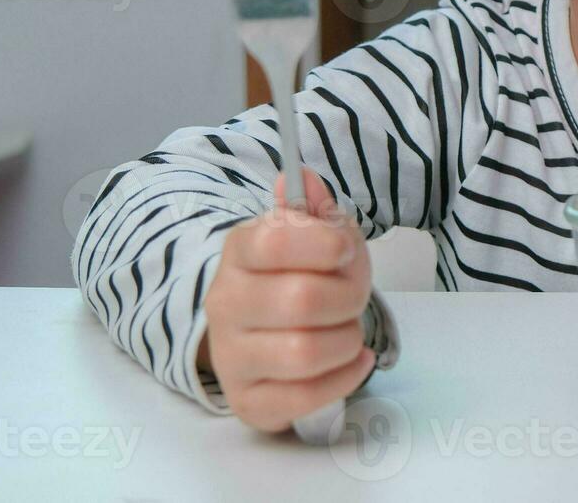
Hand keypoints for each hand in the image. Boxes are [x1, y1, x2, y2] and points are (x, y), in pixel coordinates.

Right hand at [197, 166, 374, 432]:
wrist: (266, 328)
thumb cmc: (300, 273)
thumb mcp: (315, 234)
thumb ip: (314, 209)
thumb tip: (303, 177)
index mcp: (240, 250)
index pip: (275, 241)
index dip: (325, 245)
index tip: (343, 249)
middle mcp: (224, 303)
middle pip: (300, 301)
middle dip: (347, 298)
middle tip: (352, 297)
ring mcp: (231, 356)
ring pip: (304, 353)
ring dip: (346, 340)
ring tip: (348, 330)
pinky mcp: (248, 400)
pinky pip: (303, 399)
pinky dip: (344, 378)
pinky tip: (353, 360)